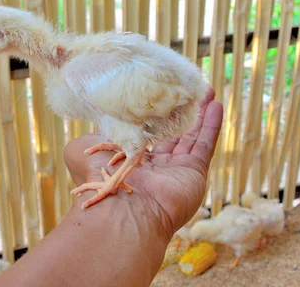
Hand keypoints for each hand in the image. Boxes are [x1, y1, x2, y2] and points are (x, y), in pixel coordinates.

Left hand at [64, 88, 222, 239]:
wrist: (129, 210)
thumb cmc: (104, 181)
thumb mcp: (83, 157)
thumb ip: (86, 144)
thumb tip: (87, 140)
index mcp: (136, 161)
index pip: (148, 134)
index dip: (157, 116)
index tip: (162, 98)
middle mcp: (159, 165)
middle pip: (174, 132)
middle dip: (182, 111)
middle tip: (190, 90)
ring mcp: (179, 168)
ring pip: (192, 134)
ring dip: (200, 113)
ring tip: (206, 91)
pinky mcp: (195, 171)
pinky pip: (206, 144)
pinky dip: (212, 125)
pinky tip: (216, 106)